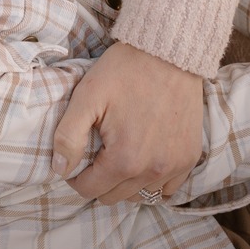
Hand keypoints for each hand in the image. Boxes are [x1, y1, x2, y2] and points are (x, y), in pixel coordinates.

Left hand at [52, 42, 202, 203]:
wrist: (167, 52)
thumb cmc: (123, 71)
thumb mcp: (86, 96)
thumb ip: (68, 136)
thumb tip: (59, 169)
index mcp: (124, 160)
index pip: (90, 190)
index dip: (76, 177)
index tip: (76, 159)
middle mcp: (153, 170)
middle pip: (114, 196)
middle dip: (99, 180)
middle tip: (96, 154)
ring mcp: (175, 165)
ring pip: (141, 195)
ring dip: (126, 183)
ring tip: (119, 155)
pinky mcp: (190, 156)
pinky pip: (168, 187)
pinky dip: (153, 181)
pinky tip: (143, 160)